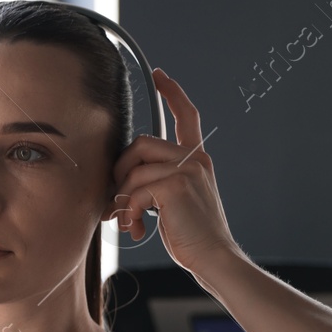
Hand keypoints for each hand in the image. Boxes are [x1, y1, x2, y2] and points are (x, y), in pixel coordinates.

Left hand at [109, 68, 241, 273]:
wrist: (214, 257)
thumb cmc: (192, 236)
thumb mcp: (176, 202)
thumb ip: (157, 182)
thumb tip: (119, 182)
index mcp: (198, 159)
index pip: (187, 116)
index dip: (173, 92)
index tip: (159, 74)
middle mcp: (195, 159)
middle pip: (141, 143)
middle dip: (121, 170)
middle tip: (118, 199)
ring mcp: (187, 170)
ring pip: (134, 169)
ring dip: (123, 199)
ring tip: (129, 221)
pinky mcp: (176, 186)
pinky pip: (135, 190)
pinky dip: (129, 212)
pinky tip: (137, 229)